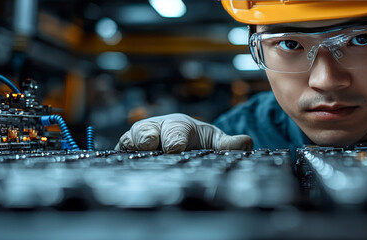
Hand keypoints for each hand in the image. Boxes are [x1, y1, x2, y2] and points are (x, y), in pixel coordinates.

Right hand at [115, 113, 252, 152]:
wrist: (178, 138)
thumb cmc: (197, 140)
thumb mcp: (214, 141)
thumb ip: (228, 144)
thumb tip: (246, 142)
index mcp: (178, 126)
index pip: (175, 133)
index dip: (174, 140)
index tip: (175, 148)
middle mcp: (155, 129)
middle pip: (146, 132)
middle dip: (148, 138)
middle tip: (151, 145)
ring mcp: (138, 141)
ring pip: (129, 141)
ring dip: (131, 147)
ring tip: (136, 157)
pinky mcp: (126, 152)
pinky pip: (120, 153)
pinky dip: (120, 159)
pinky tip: (123, 171)